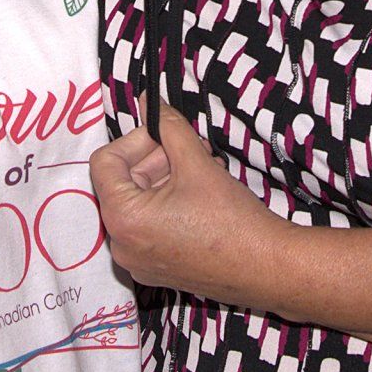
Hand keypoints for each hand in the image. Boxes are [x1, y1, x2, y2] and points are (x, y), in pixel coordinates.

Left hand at [89, 102, 282, 301]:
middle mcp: (121, 245)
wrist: (267, 268)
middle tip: (191, 148)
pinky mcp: (156, 269)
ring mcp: (138, 262)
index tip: (164, 135)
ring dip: (166, 178)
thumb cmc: (232, 219)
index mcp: (123, 218)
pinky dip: (168, 204)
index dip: (134, 140)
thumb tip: (149, 102)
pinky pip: (149, 226)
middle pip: (122, 183)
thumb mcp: (196, 162)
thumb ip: (167, 126)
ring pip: (139, 203)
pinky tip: (201, 195)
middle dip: (155, 159)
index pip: (104, 162)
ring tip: (203, 168)